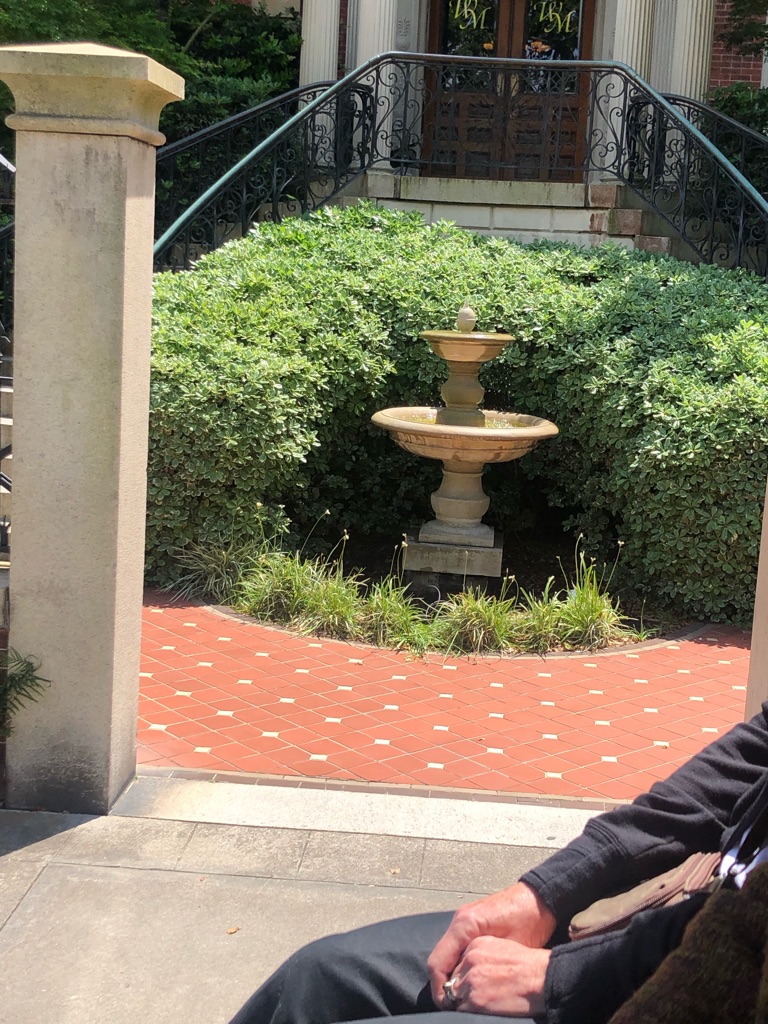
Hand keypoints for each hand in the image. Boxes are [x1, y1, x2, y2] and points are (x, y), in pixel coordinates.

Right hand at [427, 882, 555, 1006]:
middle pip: (439, 958)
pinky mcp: (471, 922)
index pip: (437, 963)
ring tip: (461, 996)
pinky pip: (456, 947)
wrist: (540, 897)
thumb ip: (486, 969)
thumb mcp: (511, 950)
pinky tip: (469, 977)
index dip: (439, 989)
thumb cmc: (530, 922)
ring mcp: (463, 919)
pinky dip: (458, 964)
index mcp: (465, 925)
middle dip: (443, 984)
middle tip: (454, 1006)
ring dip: (450, 974)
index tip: (448, 1008)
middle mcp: (458, 920)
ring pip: (446, 953)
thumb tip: (472, 993)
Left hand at [444, 937, 549, 1016]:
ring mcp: (471, 978)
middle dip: (463, 988)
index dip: (464, 976)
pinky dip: (470, 1011)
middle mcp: (470, 958)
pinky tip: (486, 1008)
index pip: (459, 963)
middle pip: (455, 978)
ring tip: (484, 1002)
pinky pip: (462, 1009)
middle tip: (479, 995)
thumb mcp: (502, 947)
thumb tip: (474, 971)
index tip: (474, 983)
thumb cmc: (529, 965)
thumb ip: (483, 955)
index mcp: (476, 943)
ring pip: (456, 994)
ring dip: (465, 1001)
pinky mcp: (474, 998)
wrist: (541, 977)